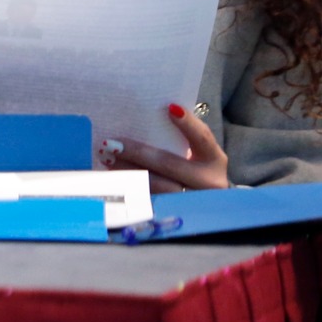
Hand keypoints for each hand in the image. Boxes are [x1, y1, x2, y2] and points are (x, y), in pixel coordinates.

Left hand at [101, 103, 228, 192]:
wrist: (206, 203)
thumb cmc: (194, 168)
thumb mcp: (197, 153)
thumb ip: (180, 137)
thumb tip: (148, 114)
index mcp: (214, 160)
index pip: (202, 138)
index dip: (188, 124)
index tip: (170, 108)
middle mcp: (207, 183)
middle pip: (169, 165)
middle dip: (138, 153)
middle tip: (113, 144)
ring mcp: (192, 201)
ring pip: (155, 186)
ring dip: (127, 171)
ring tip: (107, 158)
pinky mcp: (174, 213)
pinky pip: (147, 201)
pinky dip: (128, 188)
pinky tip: (111, 178)